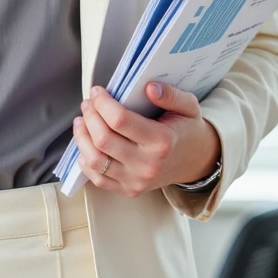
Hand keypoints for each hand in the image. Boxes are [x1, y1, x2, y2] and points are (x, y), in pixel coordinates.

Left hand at [72, 81, 220, 197]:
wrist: (195, 161)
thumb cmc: (187, 129)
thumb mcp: (188, 106)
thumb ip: (171, 94)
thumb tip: (149, 87)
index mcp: (162, 141)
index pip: (120, 120)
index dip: (102, 103)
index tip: (97, 91)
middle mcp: (148, 164)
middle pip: (103, 139)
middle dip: (90, 116)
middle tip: (88, 104)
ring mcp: (137, 180)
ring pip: (96, 160)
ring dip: (82, 137)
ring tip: (81, 121)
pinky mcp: (129, 189)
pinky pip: (97, 178)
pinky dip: (85, 160)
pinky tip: (86, 143)